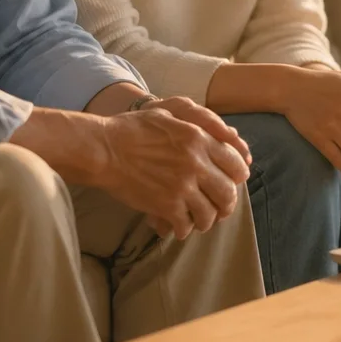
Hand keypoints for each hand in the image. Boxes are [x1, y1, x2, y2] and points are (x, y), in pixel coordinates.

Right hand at [101, 97, 251, 240]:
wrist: (104, 149)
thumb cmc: (133, 128)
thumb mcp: (170, 112)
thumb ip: (202, 120)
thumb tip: (231, 135)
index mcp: (199, 138)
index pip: (236, 164)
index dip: (237, 177)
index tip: (231, 183)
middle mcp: (196, 163)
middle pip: (228, 193)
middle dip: (226, 204)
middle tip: (220, 208)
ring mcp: (182, 186)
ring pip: (210, 214)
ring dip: (206, 220)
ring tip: (198, 220)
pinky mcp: (166, 205)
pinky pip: (186, 225)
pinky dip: (184, 229)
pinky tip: (178, 227)